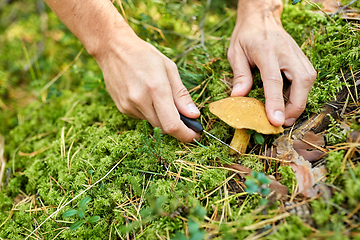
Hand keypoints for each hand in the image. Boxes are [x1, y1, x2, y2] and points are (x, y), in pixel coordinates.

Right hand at [44, 0, 199, 141]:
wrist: (113, 49)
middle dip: (176, 126)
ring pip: (153, 122)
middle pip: (163, 128)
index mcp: (156, 88)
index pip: (172, 124)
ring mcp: (128, 106)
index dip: (186, 135)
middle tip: (184, 116)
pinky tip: (146, 95)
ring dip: (162, 116)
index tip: (195, 135)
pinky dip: (149, 112)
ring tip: (159, 95)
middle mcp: (140, 100)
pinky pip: (142, 117)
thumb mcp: (169, 68)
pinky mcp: (122, 108)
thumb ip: (181, 95)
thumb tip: (194, 115)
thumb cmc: (144, 55)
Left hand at [227, 0, 316, 126]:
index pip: (274, 80)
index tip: (275, 120)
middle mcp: (286, 52)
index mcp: (266, 51)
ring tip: (284, 114)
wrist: (261, 17)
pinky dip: (300, 93)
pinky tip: (288, 100)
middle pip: (301, 82)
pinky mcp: (302, 58)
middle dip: (295, 106)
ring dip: (299, 101)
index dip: (275, 102)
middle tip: (282, 122)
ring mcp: (297, 54)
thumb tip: (238, 97)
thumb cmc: (246, 35)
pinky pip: (307, 78)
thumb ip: (240, 75)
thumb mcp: (235, 53)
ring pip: (308, 81)